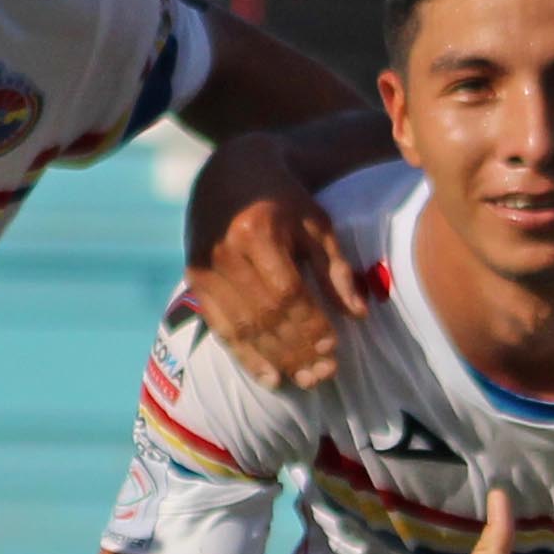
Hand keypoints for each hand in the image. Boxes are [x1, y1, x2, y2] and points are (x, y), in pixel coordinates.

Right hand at [189, 137, 371, 387]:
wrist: (230, 172)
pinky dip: (246, 357)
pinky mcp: (194, 281)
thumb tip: (359, 314)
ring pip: (243, 328)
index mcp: (258, 231)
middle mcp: (225, 251)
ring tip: (306, 380)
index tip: (334, 348)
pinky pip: (221, 328)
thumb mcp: (316, 222)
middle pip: (264, 315)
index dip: (310, 325)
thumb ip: (336, 268)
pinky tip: (271, 378)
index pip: (286, 292)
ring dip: (277, 360)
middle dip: (297, 349)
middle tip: (325, 374)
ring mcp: (204, 268)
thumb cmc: (283, 198)